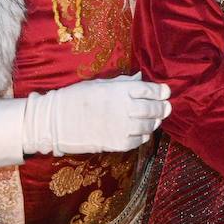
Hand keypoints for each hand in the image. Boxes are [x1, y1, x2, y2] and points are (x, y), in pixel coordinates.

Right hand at [22, 74, 170, 156]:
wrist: (56, 121)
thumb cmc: (76, 98)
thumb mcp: (100, 84)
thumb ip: (122, 83)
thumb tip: (139, 79)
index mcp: (120, 90)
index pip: (150, 90)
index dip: (161, 92)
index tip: (166, 92)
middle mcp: (125, 108)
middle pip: (153, 108)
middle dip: (162, 108)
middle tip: (167, 108)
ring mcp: (122, 127)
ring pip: (148, 126)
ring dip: (154, 123)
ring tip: (156, 120)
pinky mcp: (117, 143)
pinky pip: (138, 141)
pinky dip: (143, 136)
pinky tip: (142, 133)